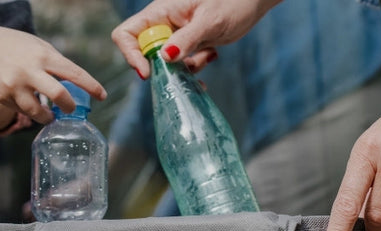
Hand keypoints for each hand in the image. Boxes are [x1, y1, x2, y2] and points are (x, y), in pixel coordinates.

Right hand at [0, 18, 106, 124]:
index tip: (102, 96)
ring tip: (50, 115)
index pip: (74, 73)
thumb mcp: (38, 46)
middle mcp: (30, 71)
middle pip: (59, 95)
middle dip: (69, 106)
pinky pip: (21, 111)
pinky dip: (28, 110)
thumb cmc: (14, 45)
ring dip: (47, 117)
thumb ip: (55, 63)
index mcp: (44, 55)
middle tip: (70, 109)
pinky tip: (27, 103)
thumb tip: (75, 84)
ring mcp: (15, 85)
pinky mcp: (2, 96)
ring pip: (38, 112)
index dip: (91, 87)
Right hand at [112, 0, 278, 78]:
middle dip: (162, 67)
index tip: (149, 72)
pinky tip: (211, 56)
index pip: (127, 34)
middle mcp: (164, 23)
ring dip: (183, 69)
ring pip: (164, 62)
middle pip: (144, 52)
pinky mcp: (189, 44)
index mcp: (161, 12)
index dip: (132, 55)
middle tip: (186, 67)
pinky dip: (194, 68)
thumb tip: (164, 57)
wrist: (254, 0)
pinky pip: (181, 63)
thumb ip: (187, 39)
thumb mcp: (211, 20)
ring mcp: (176, 34)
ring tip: (207, 57)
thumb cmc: (234, 2)